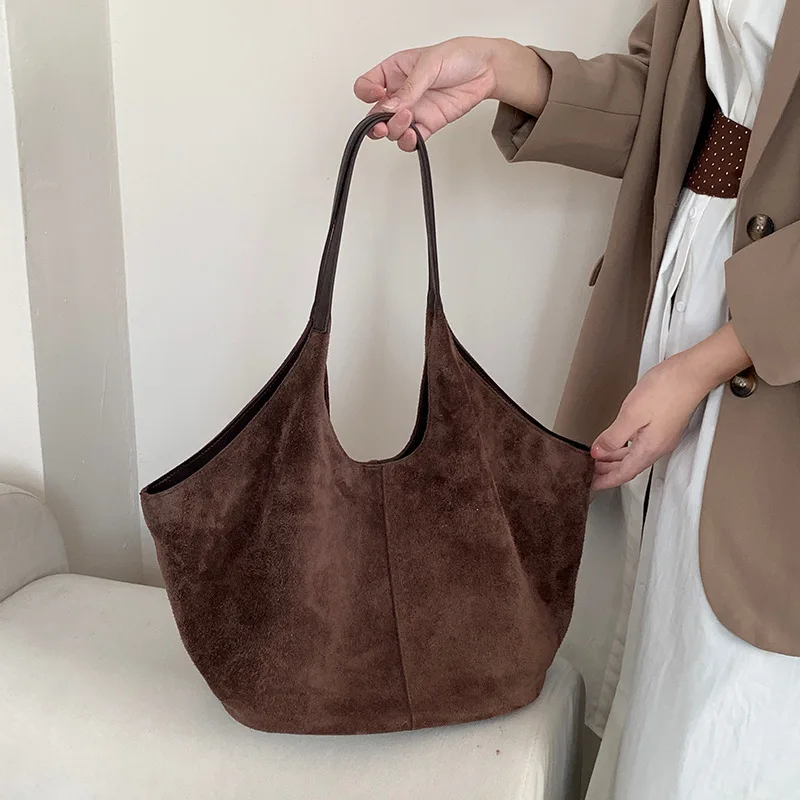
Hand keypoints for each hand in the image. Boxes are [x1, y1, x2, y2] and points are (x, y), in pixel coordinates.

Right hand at [354, 38, 550, 150]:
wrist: (485, 69)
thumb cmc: (457, 56)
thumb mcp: (429, 64)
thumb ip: (408, 88)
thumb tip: (389, 107)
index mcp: (393, 72)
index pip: (366, 86)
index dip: (367, 94)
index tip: (378, 95)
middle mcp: (400, 93)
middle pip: (375, 115)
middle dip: (376, 123)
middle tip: (384, 124)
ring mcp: (413, 111)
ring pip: (392, 130)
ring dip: (395, 130)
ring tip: (409, 119)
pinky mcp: (427, 124)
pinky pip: (411, 139)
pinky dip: (409, 142)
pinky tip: (413, 136)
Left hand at [590, 354, 707, 489]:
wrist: (692, 373)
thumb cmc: (666, 390)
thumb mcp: (631, 415)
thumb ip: (613, 437)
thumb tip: (598, 452)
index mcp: (649, 448)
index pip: (623, 474)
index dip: (605, 481)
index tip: (591, 486)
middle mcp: (658, 446)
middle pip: (628, 466)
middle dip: (608, 471)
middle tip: (590, 472)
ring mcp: (662, 436)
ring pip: (634, 455)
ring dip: (615, 458)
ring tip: (598, 458)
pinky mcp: (663, 425)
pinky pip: (639, 444)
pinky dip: (624, 446)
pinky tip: (617, 440)